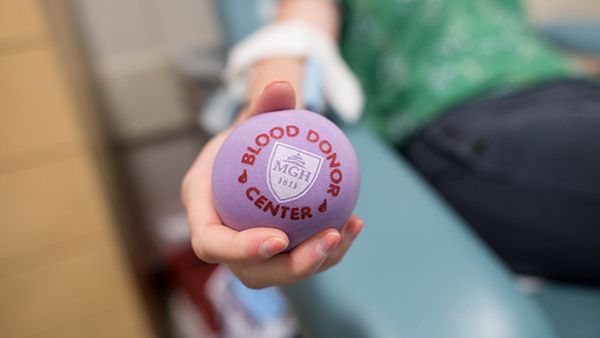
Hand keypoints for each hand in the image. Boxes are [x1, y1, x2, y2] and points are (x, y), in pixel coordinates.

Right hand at [182, 80, 362, 288]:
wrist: (250, 158)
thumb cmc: (245, 138)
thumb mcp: (252, 118)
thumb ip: (264, 105)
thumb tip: (282, 86)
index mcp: (203, 210)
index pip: (210, 242)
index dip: (240, 250)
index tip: (280, 238)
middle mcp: (223, 239)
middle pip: (250, 272)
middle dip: (290, 267)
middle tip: (327, 238)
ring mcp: (247, 253)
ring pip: (279, 274)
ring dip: (318, 260)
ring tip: (347, 229)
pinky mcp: (273, 255)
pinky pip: (300, 260)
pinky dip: (328, 248)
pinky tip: (354, 222)